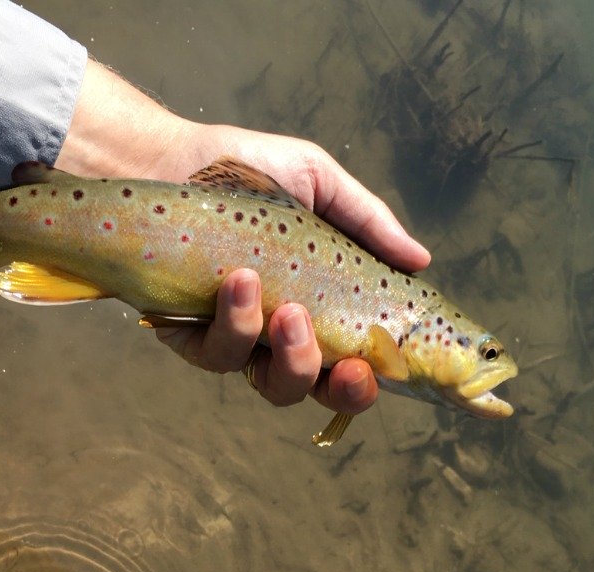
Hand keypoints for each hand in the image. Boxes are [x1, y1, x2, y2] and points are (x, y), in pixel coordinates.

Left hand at [55, 59, 430, 415]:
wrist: (172, 158)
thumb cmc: (248, 171)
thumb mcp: (318, 183)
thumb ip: (367, 222)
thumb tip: (420, 260)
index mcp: (317, 303)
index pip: (354, 357)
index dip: (375, 374)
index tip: (388, 363)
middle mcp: (278, 332)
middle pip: (319, 388)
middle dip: (342, 391)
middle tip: (350, 366)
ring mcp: (235, 337)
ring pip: (272, 384)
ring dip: (291, 358)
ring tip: (287, 309)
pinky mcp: (188, 334)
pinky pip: (217, 355)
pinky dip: (235, 324)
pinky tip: (240, 283)